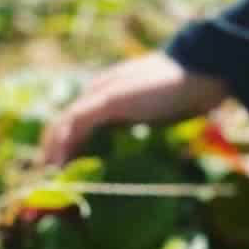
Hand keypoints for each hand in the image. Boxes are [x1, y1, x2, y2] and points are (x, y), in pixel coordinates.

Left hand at [40, 52, 231, 165]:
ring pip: (64, 122)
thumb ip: (137, 120)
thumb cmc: (183, 93)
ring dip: (54, 148)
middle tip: (50, 176)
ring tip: (51, 174)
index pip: (76, 118)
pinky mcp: (107, 100)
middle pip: (64, 120)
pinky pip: (76, 123)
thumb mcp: (154, 111)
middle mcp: (98, 90)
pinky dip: (65, 144)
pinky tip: (61, 163)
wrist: (197, 73)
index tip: (64, 166)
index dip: (66, 141)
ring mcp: (101, 93)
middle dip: (53, 147)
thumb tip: (134, 140)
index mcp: (108, 91)